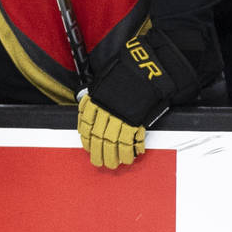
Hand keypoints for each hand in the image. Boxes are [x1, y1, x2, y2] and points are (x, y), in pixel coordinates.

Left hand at [75, 26, 199, 168]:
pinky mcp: (134, 119)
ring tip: (113, 164)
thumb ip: (98, 95)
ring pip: (111, 140)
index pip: (86, 123)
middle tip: (99, 162)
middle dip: (98, 151)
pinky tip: (130, 156)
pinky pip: (129, 139)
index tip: (87, 146)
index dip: (86, 137)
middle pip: (97, 135)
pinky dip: (129, 150)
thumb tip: (90, 105)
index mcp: (96, 100)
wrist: (145, 67)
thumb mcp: (105, 81)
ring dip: (112, 154)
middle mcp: (105, 109)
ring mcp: (119, 115)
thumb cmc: (126, 72)